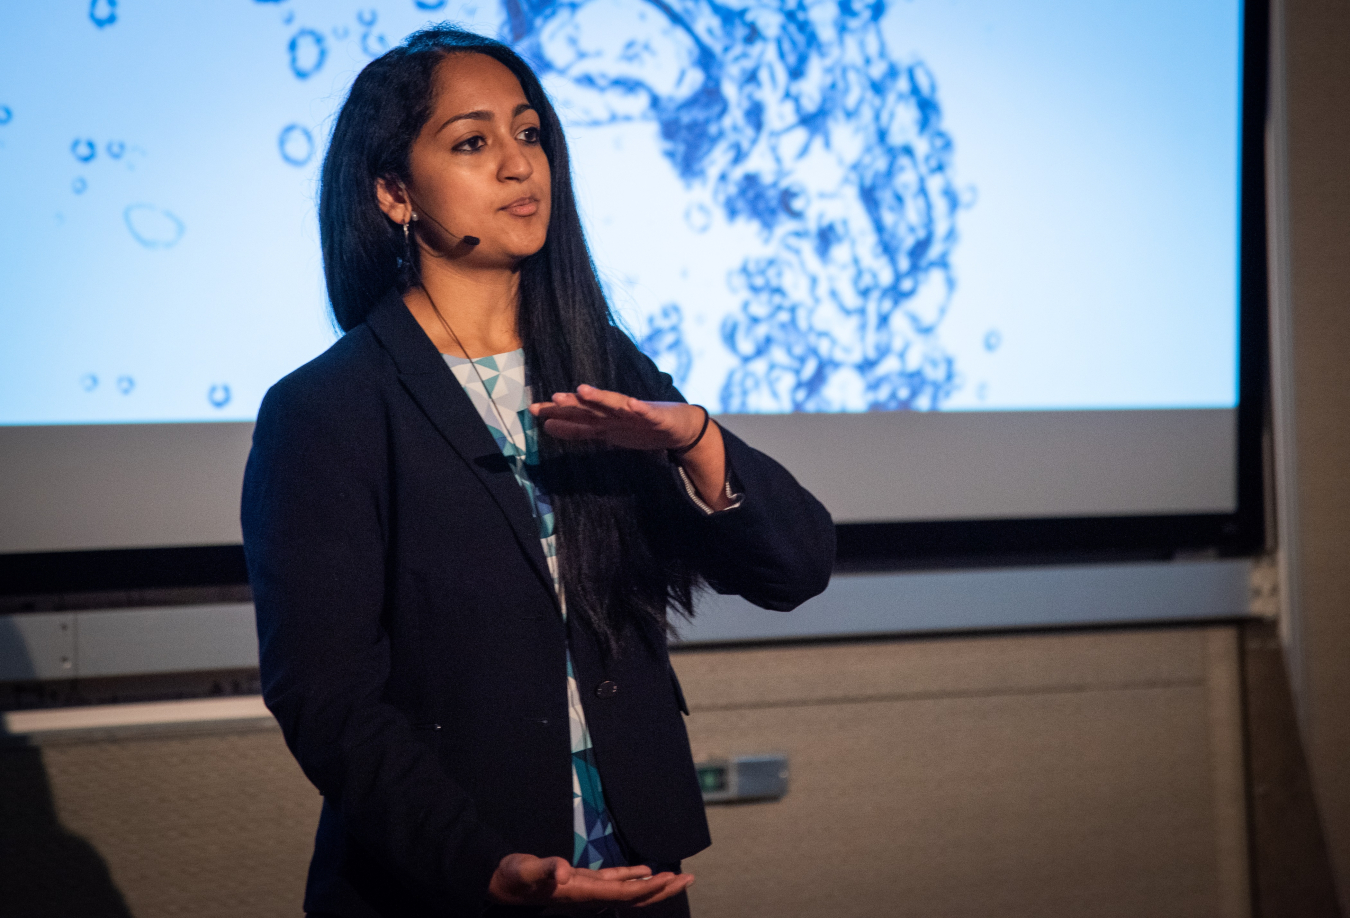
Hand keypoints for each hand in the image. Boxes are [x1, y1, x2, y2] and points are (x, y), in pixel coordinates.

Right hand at [486, 852, 693, 909]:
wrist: (500, 883)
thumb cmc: (513, 877)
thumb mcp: (525, 870)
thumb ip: (544, 869)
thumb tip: (563, 871)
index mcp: (583, 892)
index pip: (624, 893)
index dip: (648, 887)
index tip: (671, 878)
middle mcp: (590, 895)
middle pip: (635, 896)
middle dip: (662, 889)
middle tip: (689, 878)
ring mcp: (588, 890)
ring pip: (628, 890)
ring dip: (653, 884)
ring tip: (676, 876)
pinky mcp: (583, 882)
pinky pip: (614, 881)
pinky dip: (632, 876)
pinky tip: (644, 870)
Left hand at [529, 385, 705, 451]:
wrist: (679, 428)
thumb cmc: (640, 427)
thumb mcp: (605, 433)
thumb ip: (578, 430)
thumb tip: (547, 426)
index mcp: (603, 419)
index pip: (575, 416)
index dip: (555, 414)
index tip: (532, 410)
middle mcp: (616, 413)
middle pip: (591, 408)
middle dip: (573, 404)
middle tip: (553, 399)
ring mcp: (636, 413)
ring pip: (615, 405)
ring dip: (601, 398)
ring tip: (584, 391)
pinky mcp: (656, 417)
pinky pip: (647, 414)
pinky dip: (640, 409)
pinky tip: (633, 404)